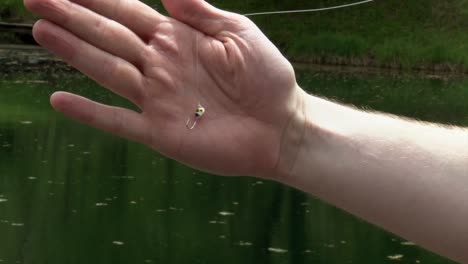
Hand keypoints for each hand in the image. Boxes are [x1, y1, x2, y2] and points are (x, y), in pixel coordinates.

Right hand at [25, 0, 301, 176]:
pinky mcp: (161, 132)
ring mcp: (158, 99)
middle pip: (109, 36)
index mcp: (178, 38)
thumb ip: (200, 11)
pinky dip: (90, 113)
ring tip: (42, 32)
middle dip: (72, 17)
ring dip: (74, 52)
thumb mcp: (238, 33)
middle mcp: (161, 66)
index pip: (128, 12)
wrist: (281, 125)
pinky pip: (119, 121)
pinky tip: (61, 100)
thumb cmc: (267, 76)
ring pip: (108, 71)